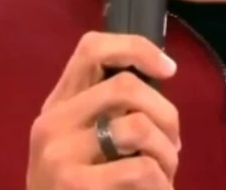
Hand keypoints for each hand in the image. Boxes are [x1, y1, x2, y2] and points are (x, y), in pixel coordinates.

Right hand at [27, 32, 180, 188]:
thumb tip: (160, 80)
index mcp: (56, 106)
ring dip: (167, 154)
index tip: (169, 69)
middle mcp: (51, 124)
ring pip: (137, 126)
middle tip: (174, 147)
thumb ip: (109, 114)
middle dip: (166, 114)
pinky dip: (162, 185)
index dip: (136, 48)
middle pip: (125, 86)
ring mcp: (59, 156)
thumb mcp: (83, 148)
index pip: (91, 48)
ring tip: (165, 177)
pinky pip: (140, 170)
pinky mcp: (74, 186)